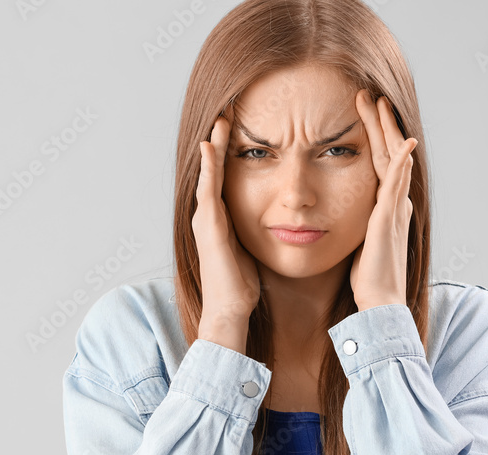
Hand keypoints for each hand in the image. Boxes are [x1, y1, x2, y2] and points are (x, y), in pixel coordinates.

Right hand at [193, 113, 260, 326]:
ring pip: (209, 174)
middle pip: (214, 170)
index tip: (241, 129)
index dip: (231, 153)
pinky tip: (211, 146)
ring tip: (219, 118)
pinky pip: (209, 190)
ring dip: (213, 145)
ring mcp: (206, 220)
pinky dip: (209, 167)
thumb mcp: (253, 249)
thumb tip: (281, 221)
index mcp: (221, 219)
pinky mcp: (208, 227)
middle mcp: (209, 216)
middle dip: (219, 141)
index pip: (225, 178)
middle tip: (226, 111)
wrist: (230, 310)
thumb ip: (259, 231)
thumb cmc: (243, 286)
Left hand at [350, 90, 417, 311]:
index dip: (374, 136)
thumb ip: (358, 222)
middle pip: (387, 153)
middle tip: (371, 95)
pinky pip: (397, 183)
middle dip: (379, 123)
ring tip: (380, 103)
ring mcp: (394, 208)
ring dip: (387, 130)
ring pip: (393, 159)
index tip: (365, 113)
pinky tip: (404, 143)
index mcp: (386, 206)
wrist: (381, 299)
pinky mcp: (389, 218)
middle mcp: (395, 203)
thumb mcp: (360, 240)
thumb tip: (343, 213)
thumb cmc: (369, 277)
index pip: (380, 162)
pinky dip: (401, 162)